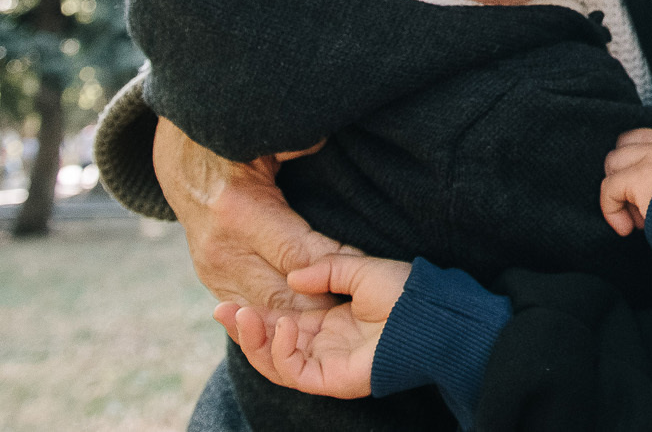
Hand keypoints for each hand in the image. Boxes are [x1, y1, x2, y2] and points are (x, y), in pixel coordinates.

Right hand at [155, 115, 353, 310]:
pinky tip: (311, 324)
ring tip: (345, 319)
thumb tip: (324, 139)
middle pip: (285, 294)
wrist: (187, 166)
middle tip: (363, 305)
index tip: (367, 268)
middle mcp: (224, 249)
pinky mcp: (213, 282)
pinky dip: (282, 319)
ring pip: (268, 310)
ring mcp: (214, 271)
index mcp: (239, 211)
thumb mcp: (267, 140)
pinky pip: (253, 310)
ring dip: (305, 318)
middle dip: (325, 304)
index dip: (335, 264)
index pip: (299, 253)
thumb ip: (297, 142)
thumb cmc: (238, 148)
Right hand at [217, 254, 412, 398]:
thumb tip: (292, 276)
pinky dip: (281, 352)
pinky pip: (295, 372)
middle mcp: (324, 345)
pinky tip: (281, 327)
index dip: (256, 311)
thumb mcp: (361, 270)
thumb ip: (326, 270)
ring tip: (241, 316)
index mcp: (330, 321)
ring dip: (254, 340)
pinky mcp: (331, 379)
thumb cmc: (406, 292)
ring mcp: (326, 364)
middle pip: (271, 344)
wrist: (432, 315)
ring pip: (275, 361)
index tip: (230, 296)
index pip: (282, 319)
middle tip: (219, 309)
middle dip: (244, 328)